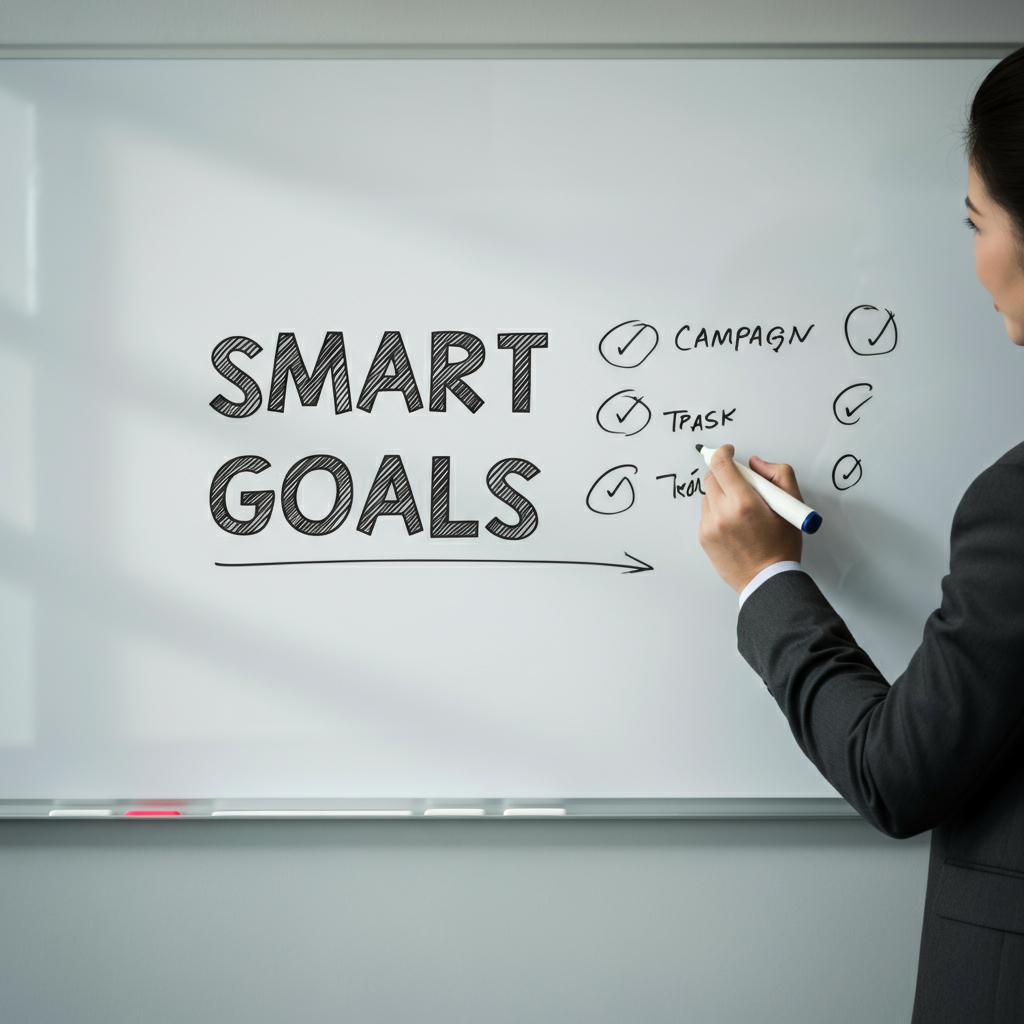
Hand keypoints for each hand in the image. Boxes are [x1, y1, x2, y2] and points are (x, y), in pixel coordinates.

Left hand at [698, 444, 803, 592]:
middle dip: (724, 474)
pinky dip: (717, 513)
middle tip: (741, 485)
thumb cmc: (781, 546)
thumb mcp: (792, 506)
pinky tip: (734, 526)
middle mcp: (722, 513)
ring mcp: (709, 526)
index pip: (721, 464)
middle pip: (711, 478)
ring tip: (741, 511)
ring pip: (708, 496)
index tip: (729, 451)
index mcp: (744, 503)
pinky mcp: (703, 537)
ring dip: (721, 495)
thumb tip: (755, 463)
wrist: (767, 579)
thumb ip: (778, 475)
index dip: (723, 452)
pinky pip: (706, 514)